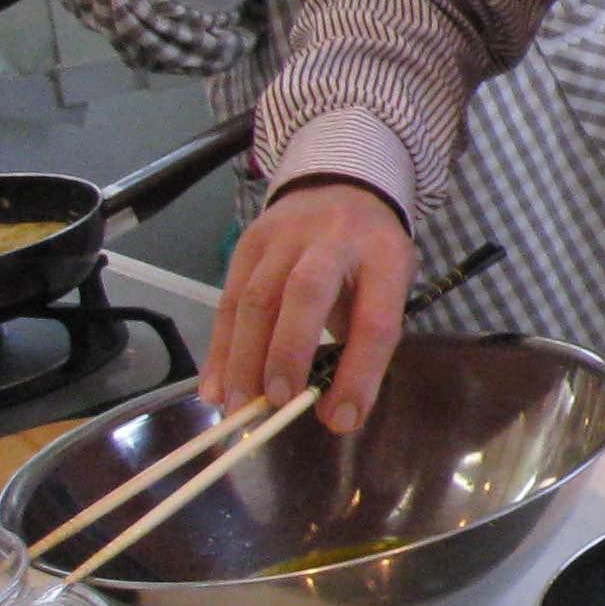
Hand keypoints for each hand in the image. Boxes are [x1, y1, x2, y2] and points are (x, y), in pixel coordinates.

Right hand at [206, 179, 415, 432]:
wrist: (341, 186)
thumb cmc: (371, 253)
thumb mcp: (390, 285)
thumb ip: (365, 339)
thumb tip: (336, 413)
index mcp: (385, 254)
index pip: (375, 319)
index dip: (358, 373)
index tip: (343, 419)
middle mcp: (333, 239)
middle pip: (305, 293)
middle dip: (288, 352)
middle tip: (278, 403)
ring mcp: (284, 237)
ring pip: (255, 298)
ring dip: (244, 359)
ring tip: (239, 407)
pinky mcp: (246, 244)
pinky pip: (228, 300)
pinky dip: (219, 349)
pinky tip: (214, 388)